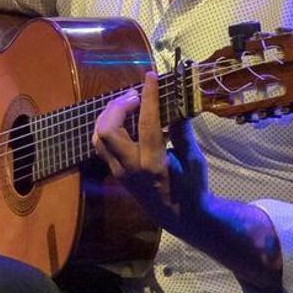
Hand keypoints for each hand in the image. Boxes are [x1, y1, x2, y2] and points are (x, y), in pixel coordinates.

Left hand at [92, 71, 209, 236]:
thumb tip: (177, 102)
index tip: (150, 77)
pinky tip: (121, 118)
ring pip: (98, 137)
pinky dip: (106, 126)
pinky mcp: (114, 172)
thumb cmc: (192, 187)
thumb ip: (182, 131)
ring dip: (109, 115)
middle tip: (135, 94)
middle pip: (108, 130)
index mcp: (154, 164)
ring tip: (127, 103)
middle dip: (117, 106)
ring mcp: (118, 172)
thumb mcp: (193, 159)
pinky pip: (100, 145)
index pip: (147, 123)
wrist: (179, 216)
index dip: (149, 96)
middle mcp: (130, 168)